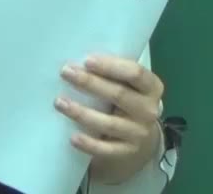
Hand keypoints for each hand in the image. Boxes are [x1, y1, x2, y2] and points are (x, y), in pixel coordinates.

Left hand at [56, 55, 164, 183]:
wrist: (141, 138)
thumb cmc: (129, 100)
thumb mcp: (131, 86)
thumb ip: (115, 74)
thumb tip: (80, 64)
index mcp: (152, 87)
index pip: (135, 73)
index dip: (111, 66)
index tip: (86, 60)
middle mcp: (149, 110)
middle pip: (119, 95)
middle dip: (90, 83)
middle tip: (66, 72)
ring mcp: (139, 133)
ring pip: (109, 123)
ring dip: (82, 113)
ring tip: (60, 102)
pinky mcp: (126, 152)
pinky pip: (105, 149)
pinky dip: (89, 143)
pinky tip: (73, 137)